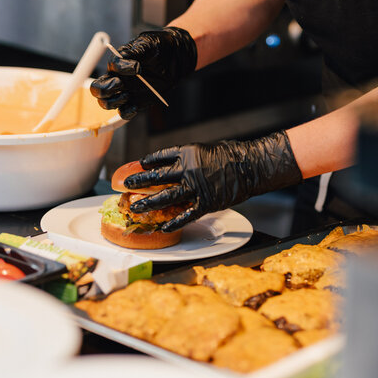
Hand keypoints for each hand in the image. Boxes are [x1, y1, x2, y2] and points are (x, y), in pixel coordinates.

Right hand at [89, 26, 196, 119]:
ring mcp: (126, 91)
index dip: (121, 68)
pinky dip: (126, 112)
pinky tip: (135, 107)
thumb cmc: (158, 47)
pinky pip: (124, 112)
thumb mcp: (148, 43)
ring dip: (114, 101)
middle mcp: (118, 78)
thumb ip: (135, 50)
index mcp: (118, 62)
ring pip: (106, 103)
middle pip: (97, 89)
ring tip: (128, 95)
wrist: (174, 58)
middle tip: (120, 84)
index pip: (111, 67)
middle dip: (105, 89)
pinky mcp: (136, 102)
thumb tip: (127, 61)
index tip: (137, 67)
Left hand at [125, 132, 302, 230]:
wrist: (251, 166)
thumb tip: (173, 167)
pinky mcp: (206, 203)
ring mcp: (196, 187)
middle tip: (126, 186)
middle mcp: (188, 170)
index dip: (147, 162)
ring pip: (166, 197)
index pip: (161, 157)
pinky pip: (186, 214)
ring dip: (149, 203)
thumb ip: (188, 159)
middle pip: (157, 177)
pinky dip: (174, 222)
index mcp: (187, 153)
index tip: (138, 165)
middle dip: (139, 182)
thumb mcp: (205, 150)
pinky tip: (163, 227)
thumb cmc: (231, 155)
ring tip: (135, 208)